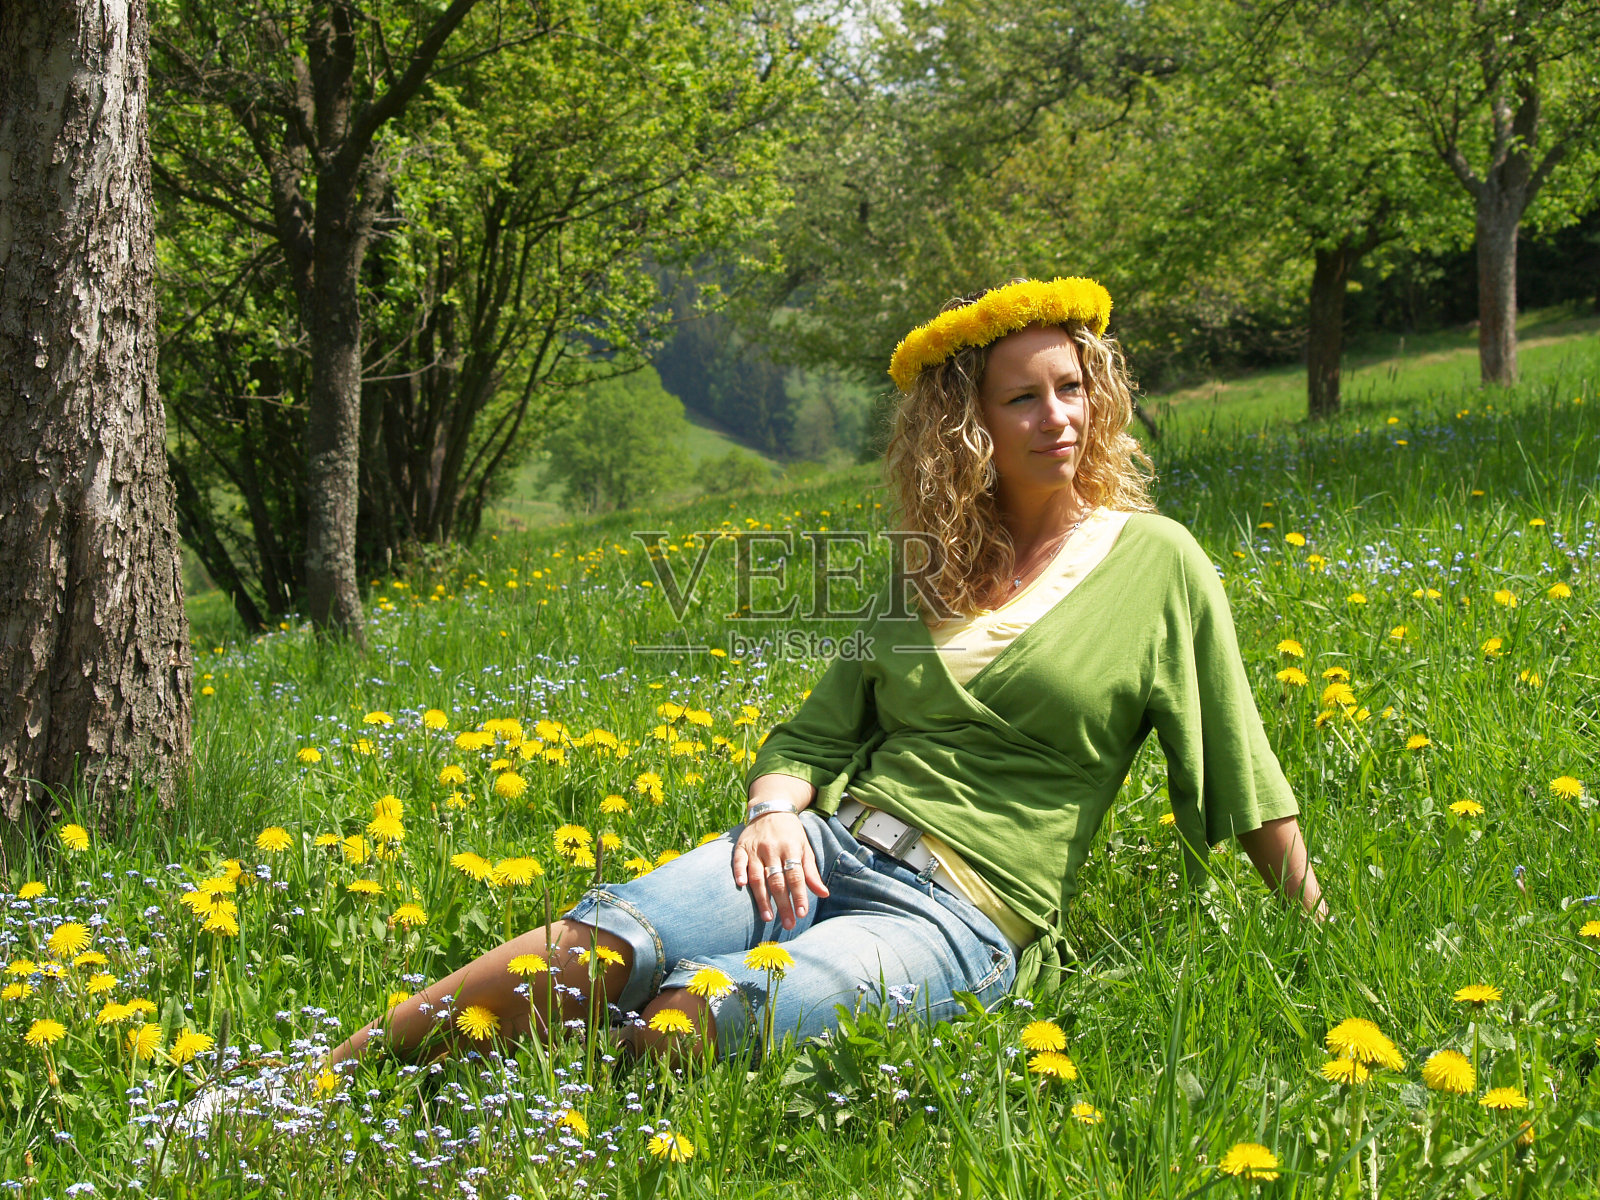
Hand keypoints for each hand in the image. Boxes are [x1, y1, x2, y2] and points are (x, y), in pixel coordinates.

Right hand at [732, 811, 829, 929]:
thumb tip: (824, 894)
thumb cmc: (791, 833)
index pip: (796, 876)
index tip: (802, 913)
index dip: (799, 895)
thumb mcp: (805, 848)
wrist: (771, 808)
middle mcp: (773, 849)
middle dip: (783, 904)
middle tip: (788, 924)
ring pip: (758, 876)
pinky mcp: (742, 846)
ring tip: (767, 917)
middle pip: (777, 881)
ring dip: (762, 898)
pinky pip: (739, 861)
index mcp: (792, 848)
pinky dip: (739, 872)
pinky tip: (741, 885)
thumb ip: (812, 872)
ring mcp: (756, 848)